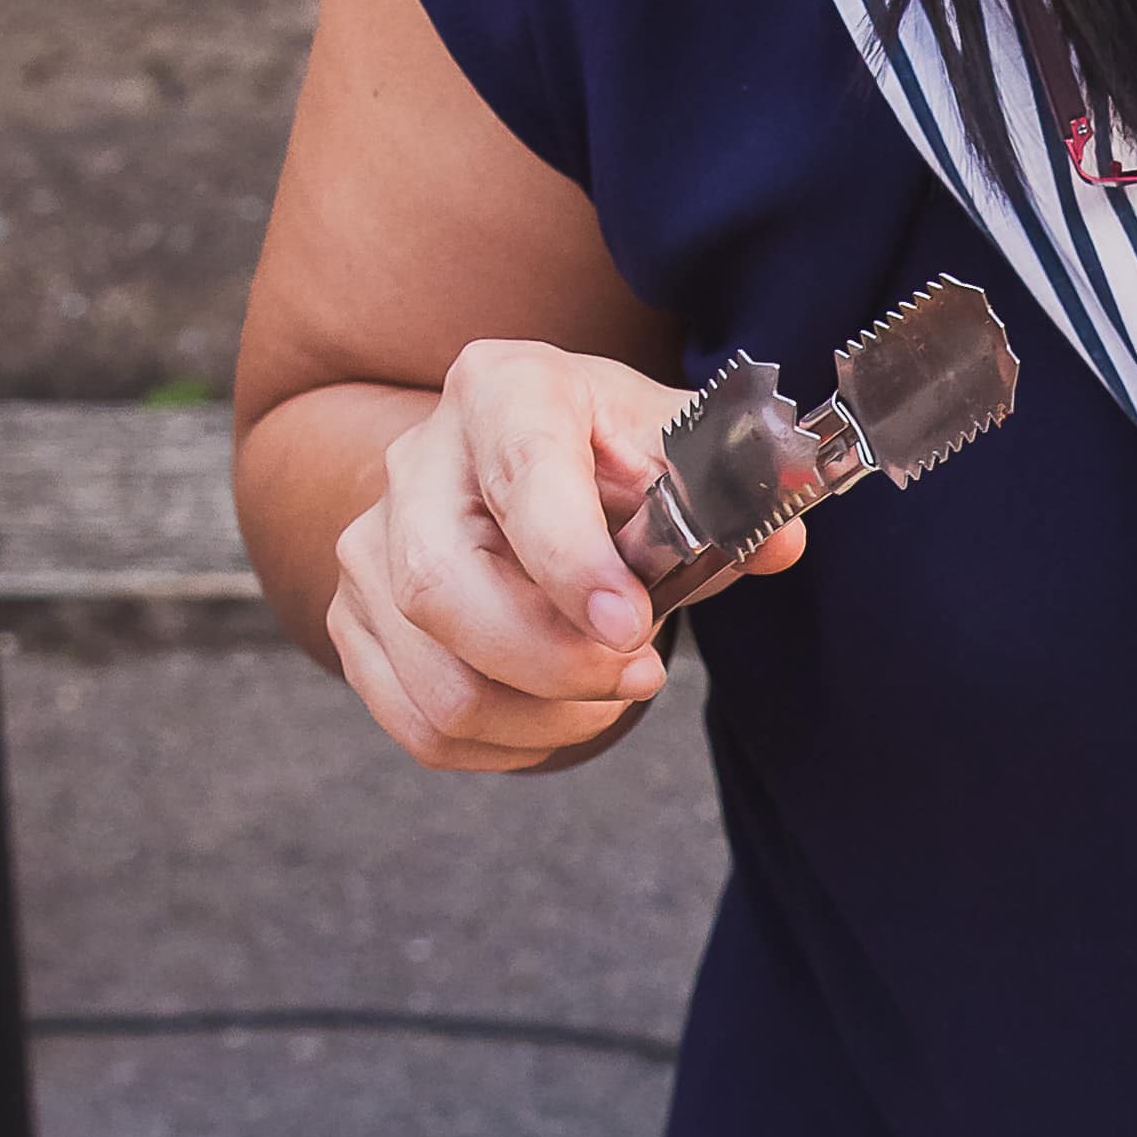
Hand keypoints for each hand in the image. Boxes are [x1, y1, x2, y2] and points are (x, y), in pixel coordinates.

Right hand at [328, 340, 803, 775]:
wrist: (525, 469)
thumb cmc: (608, 455)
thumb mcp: (675, 446)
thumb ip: (729, 490)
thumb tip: (778, 541)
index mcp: (502, 391)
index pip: (521, 476)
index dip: (571, 561)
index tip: (631, 624)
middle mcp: (416, 462)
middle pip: (445, 593)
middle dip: (556, 663)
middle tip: (639, 672)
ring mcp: (370, 546)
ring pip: (440, 682)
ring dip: (545, 717)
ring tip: (607, 692)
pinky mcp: (358, 622)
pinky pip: (421, 724)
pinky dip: (505, 745)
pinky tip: (556, 714)